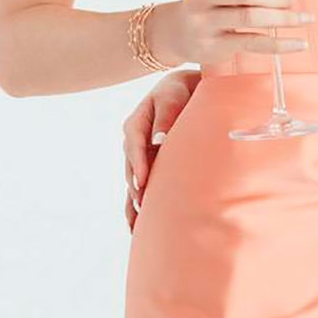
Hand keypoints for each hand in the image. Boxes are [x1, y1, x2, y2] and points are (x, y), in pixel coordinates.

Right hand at [123, 71, 199, 229]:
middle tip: (142, 205)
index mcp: (136, 123)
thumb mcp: (172, 97)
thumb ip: (166, 116)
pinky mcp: (147, 166)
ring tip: (136, 224)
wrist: (186, 90)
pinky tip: (136, 226)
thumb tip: (159, 140)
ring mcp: (139, 156)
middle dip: (135, 187)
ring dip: (134, 201)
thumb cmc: (180, 91)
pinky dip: (137, 206)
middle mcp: (134, 142)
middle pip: (131, 167)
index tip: (141, 182)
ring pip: (132, 181)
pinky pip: (139, 187)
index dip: (137, 163)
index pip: (134, 145)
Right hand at [174, 0, 314, 67]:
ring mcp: (203, 21)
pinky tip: (298, 44)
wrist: (178, 32)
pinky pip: (253, 43)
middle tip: (292, 2)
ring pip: (251, 17)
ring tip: (302, 18)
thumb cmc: (208, 2)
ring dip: (283, 18)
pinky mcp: (213, 45)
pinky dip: (280, 44)